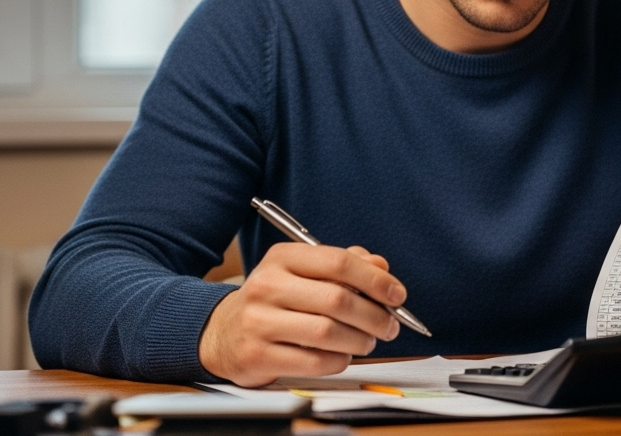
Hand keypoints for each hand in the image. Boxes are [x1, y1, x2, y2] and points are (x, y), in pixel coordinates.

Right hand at [198, 243, 403, 386]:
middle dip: (375, 315)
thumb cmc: (276, 300)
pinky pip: (315, 362)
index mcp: (282, 258)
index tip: (397, 294)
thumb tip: (382, 268)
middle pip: (338, 299)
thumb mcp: (303, 272)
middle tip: (390, 324)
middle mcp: (267, 286)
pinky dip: (339, 360)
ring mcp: (259, 322)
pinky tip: (341, 355)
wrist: (223, 332)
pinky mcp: (258, 356)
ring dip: (360, 340)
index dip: (375, 280)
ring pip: (329, 333)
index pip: (338, 262)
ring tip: (368, 341)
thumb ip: (345, 265)